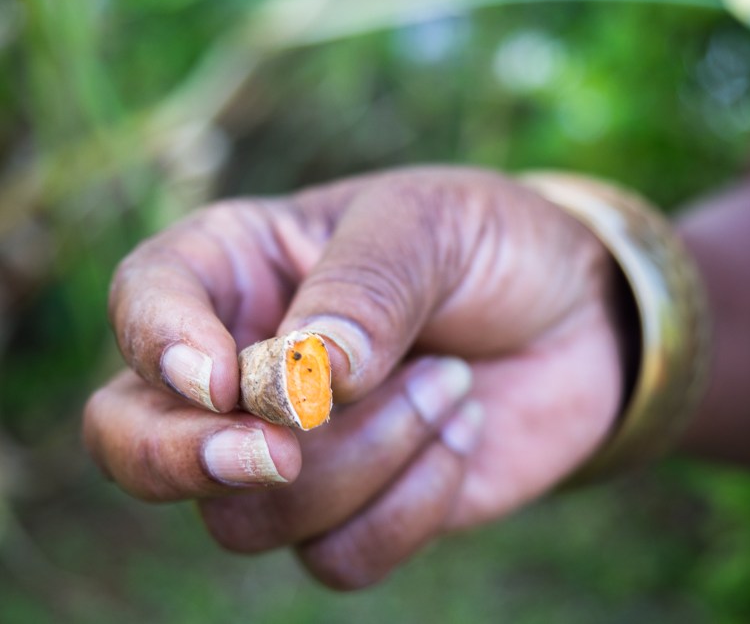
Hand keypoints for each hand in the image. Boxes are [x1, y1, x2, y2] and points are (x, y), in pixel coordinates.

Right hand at [83, 166, 625, 588]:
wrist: (578, 317)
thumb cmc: (490, 244)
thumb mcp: (431, 226)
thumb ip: (363, 289)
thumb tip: (302, 381)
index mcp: (242, 269)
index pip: (143, 303)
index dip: (158, 347)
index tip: (228, 379)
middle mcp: (248, 368)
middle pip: (136, 442)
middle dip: (186, 462)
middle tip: (280, 454)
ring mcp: (295, 450)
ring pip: (251, 516)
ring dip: (363, 460)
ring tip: (451, 383)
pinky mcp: (357, 511)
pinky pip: (337, 558)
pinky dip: (408, 509)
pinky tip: (464, 433)